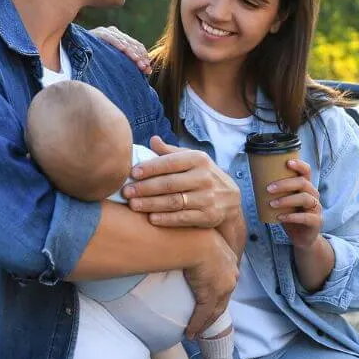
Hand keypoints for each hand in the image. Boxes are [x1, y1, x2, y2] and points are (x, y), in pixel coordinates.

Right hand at [89, 26, 150, 74]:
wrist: (75, 52)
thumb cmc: (97, 62)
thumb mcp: (115, 62)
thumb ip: (129, 63)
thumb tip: (149, 71)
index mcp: (121, 39)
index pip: (137, 46)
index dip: (144, 57)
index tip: (148, 70)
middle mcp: (116, 33)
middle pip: (132, 44)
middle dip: (139, 57)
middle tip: (144, 68)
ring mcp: (107, 32)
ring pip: (123, 41)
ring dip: (131, 52)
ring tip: (137, 61)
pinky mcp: (98, 32)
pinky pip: (109, 37)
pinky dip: (117, 42)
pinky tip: (123, 49)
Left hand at [121, 136, 241, 228]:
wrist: (231, 199)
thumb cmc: (204, 176)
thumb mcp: (192, 160)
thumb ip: (171, 152)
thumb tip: (153, 140)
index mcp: (199, 160)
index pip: (170, 162)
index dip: (150, 168)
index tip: (132, 173)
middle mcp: (205, 178)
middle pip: (169, 184)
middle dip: (145, 188)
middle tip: (127, 192)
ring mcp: (208, 198)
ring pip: (174, 201)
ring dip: (151, 204)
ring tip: (133, 205)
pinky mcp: (209, 216)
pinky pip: (184, 218)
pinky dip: (166, 219)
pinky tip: (151, 218)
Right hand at [184, 233, 238, 337]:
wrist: (196, 241)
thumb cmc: (195, 234)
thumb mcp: (203, 239)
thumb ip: (201, 245)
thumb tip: (189, 244)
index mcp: (230, 261)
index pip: (226, 282)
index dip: (220, 293)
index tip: (212, 301)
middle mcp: (231, 276)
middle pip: (223, 299)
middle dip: (214, 312)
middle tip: (205, 322)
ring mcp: (222, 288)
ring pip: (214, 311)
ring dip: (205, 323)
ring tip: (196, 332)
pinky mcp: (211, 296)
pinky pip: (202, 315)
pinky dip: (196, 325)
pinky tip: (190, 333)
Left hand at [267, 159, 322, 248]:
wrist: (302, 237)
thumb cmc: (291, 215)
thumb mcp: (284, 201)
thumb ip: (277, 192)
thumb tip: (255, 180)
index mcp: (306, 187)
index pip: (306, 171)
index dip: (299, 165)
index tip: (287, 163)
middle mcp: (313, 195)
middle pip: (303, 183)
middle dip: (285, 184)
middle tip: (268, 189)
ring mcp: (316, 208)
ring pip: (305, 199)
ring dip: (286, 200)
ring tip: (272, 204)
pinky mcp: (316, 221)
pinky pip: (305, 217)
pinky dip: (292, 216)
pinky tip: (280, 217)